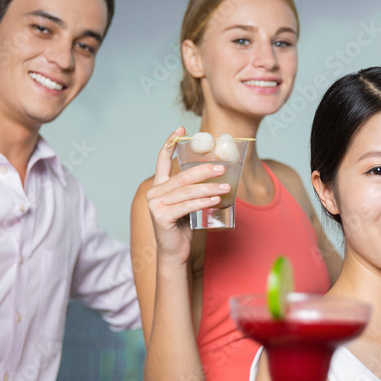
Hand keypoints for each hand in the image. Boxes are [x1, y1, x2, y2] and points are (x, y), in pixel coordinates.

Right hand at [145, 126, 229, 264]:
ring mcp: (155, 205)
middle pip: (182, 176)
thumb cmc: (183, 226)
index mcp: (159, 186)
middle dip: (203, 170)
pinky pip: (187, 206)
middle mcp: (154, 193)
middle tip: (221, 167)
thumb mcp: (187, 203)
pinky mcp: (161, 217)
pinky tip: (216, 199)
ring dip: (209, 188)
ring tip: (226, 186)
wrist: (175, 251)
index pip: (161, 159)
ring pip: (187, 191)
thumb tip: (215, 173)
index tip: (181, 129)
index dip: (170, 142)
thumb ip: (192, 189)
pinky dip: (203, 202)